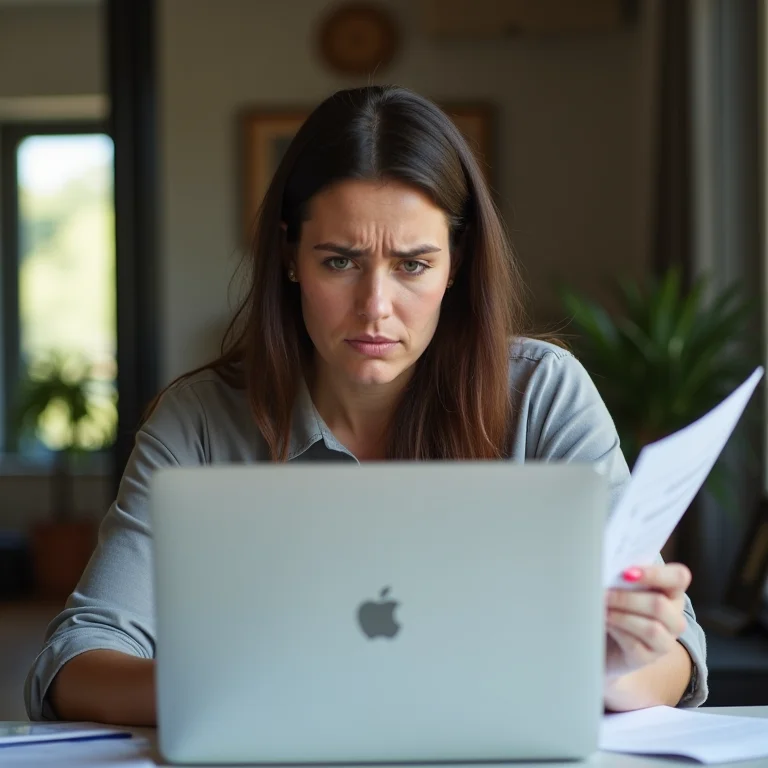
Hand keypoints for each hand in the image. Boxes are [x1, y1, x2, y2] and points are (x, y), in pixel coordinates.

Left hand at [604, 563, 690, 679]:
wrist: (604, 639)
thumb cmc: (615, 603)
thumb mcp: (622, 585)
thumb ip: (624, 574)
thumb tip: (610, 567)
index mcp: (671, 591)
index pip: (679, 577)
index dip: (655, 574)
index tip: (626, 573)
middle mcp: (674, 617)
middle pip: (659, 606)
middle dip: (626, 598)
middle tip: (601, 593)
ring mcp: (665, 640)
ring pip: (651, 629)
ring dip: (621, 616)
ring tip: (602, 609)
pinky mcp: (648, 658)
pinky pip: (636, 645)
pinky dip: (617, 632)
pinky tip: (604, 623)